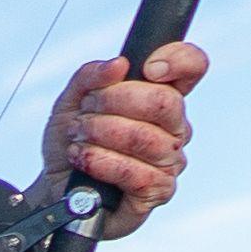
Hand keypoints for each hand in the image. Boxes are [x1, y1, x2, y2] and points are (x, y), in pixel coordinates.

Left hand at [55, 39, 208, 222]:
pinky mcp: (159, 191)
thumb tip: (119, 65)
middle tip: (87, 110)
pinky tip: (84, 159)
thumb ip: (90, 77)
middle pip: (165, 101)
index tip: (147, 68)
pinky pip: (135, 172)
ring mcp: (170, 161)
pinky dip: (100, 161)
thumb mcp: (70, 102)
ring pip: (144, 137)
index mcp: (161, 98)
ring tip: (79, 137)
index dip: (178, 60)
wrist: (58, 188)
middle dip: (114, 100)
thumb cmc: (73, 143)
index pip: (192, 67)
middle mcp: (174, 128)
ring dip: (100, 133)